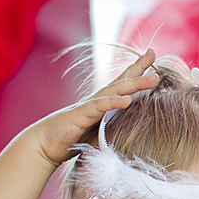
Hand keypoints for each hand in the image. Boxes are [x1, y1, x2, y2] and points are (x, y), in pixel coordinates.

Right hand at [29, 48, 159, 165]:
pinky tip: (127, 100)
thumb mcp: (97, 134)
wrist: (44, 145)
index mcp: (102, 104)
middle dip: (139, 67)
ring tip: (153, 79)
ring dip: (135, 84)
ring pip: (115, 91)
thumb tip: (131, 136)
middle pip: (121, 81)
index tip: (152, 55)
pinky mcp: (81, 115)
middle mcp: (97, 101)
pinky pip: (99, 107)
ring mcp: (89, 106)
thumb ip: (111, 129)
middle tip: (153, 52)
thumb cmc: (70, 140)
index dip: (137, 70)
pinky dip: (113, 102)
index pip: (122, 83)